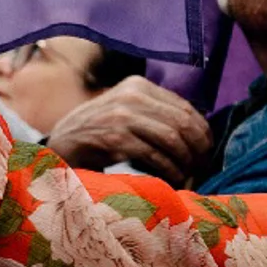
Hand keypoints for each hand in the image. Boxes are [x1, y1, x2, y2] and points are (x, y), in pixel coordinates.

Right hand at [44, 76, 210, 181]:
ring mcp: (122, 115)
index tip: (206, 153)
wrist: (60, 145)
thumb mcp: (128, 113)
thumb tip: (200, 134)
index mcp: (139, 86)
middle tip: (201, 169)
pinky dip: (170, 171)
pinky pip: (155, 156)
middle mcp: (131, 95)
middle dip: (198, 150)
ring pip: (172, 139)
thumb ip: (157, 115)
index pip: (186, 108)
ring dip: (185, 163)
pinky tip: (173, 180)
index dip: (203, 134)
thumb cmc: (100, 134)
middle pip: (183, 124)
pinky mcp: (115, 138)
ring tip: (188, 176)